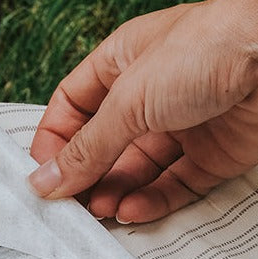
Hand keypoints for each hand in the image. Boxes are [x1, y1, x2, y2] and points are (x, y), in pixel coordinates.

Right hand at [28, 0, 257, 222]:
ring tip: (100, 212)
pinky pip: (174, 185)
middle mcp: (151, 94)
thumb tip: (46, 181)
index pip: (72, 107)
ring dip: (115, 192)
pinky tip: (132, 210)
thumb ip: (87, 149)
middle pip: (104, 145)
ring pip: (138, 170)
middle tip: (69, 205)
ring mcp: (184, 124)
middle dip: (85, 176)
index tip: (43, 174)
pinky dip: (152, 201)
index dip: (54, 141)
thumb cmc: (210, 47)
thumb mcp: (128, 100)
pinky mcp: (214, 153)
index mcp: (121, 63)